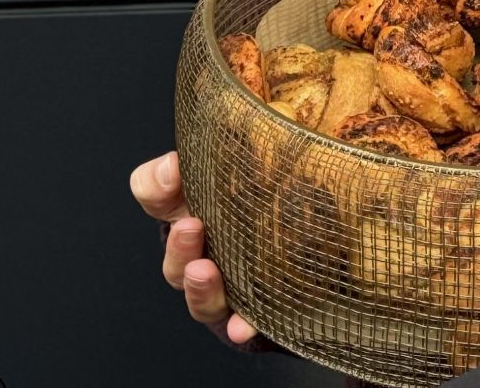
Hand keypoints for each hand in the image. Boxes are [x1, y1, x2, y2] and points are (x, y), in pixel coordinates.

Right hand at [130, 151, 260, 345]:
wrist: (321, 231)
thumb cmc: (279, 192)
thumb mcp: (255, 162)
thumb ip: (226, 151)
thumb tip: (184, 158)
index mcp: (195, 213)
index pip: (160, 197)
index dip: (158, 188)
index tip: (173, 172)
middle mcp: (204, 255)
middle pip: (177, 261)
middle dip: (180, 246)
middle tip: (190, 227)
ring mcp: (229, 288)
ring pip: (204, 298)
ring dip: (200, 288)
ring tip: (203, 271)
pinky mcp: (259, 310)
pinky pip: (246, 323)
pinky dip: (240, 326)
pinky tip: (240, 327)